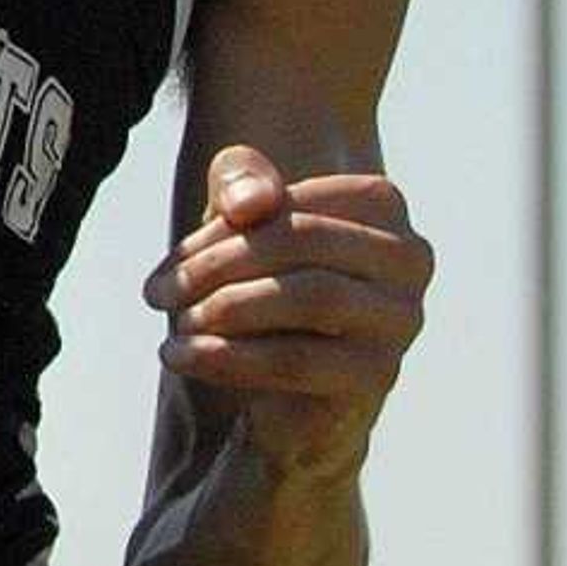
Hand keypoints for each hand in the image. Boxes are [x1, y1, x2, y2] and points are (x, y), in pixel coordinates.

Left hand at [143, 145, 430, 482]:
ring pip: (310, 297)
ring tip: (175, 324)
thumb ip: (240, 180)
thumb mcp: (237, 217)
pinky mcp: (379, 374)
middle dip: (217, 265)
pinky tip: (182, 356)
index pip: (294, 200)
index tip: (175, 257)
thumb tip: (252, 203)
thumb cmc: (258, 280)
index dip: (222, 227)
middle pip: (302, 242)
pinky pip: (299, 359)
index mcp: (381, 202)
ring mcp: (401, 317)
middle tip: (157, 292)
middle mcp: (409, 257)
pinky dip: (230, 356)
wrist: (279, 385)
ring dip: (224, 308)